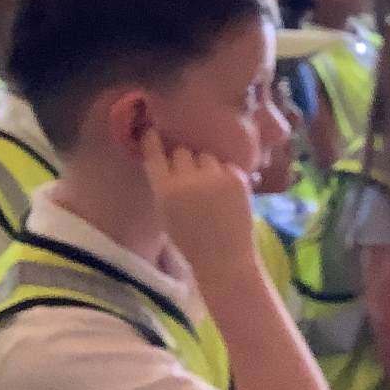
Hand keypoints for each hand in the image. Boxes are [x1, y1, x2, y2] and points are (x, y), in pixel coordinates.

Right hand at [140, 130, 255, 282]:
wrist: (224, 259)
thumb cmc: (191, 241)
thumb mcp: (166, 214)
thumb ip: (165, 186)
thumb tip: (168, 159)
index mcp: (165, 190)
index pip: (155, 155)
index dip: (153, 142)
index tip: (153, 130)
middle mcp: (188, 179)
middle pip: (182, 152)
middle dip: (184, 160)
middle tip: (191, 176)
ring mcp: (214, 177)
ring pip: (206, 157)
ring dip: (206, 167)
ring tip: (211, 189)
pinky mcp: (237, 177)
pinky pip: (227, 166)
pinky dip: (226, 176)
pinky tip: (227, 195)